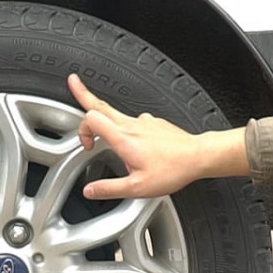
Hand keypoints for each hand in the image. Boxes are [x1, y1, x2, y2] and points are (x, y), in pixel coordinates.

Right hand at [67, 74, 248, 199]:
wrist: (199, 157)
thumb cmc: (174, 169)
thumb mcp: (137, 188)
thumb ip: (110, 188)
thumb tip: (90, 190)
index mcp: (124, 139)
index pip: (92, 119)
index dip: (81, 130)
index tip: (84, 144)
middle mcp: (132, 125)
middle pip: (101, 105)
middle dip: (84, 94)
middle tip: (73, 82)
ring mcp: (144, 121)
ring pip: (117, 114)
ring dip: (105, 120)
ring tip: (103, 133)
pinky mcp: (154, 123)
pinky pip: (133, 122)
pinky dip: (126, 130)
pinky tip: (134, 146)